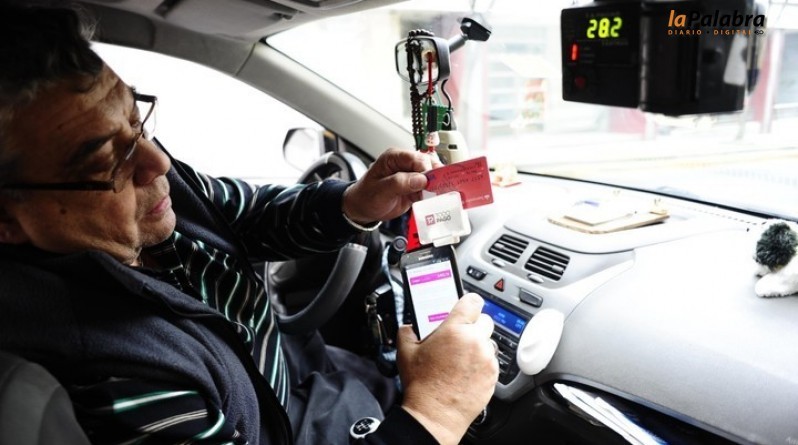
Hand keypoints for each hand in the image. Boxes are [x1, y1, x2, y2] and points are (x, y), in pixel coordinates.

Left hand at [341, 148, 441, 224]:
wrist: (363, 208)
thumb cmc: (366, 197)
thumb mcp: (380, 191)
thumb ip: (400, 183)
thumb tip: (421, 179)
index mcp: (394, 157)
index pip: (417, 158)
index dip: (426, 170)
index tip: (429, 183)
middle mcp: (405, 163)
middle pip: (429, 164)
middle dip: (434, 177)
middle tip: (436, 190)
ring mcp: (412, 174)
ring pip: (432, 175)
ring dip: (435, 185)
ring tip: (434, 196)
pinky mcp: (416, 186)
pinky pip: (430, 187)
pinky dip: (433, 193)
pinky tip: (430, 199)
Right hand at [397, 293, 498, 444]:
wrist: (435, 414)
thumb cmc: (422, 385)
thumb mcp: (406, 352)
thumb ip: (407, 331)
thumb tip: (408, 327)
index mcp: (455, 329)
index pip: (472, 301)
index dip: (468, 302)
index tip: (465, 307)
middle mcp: (475, 341)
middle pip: (484, 320)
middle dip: (473, 326)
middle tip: (459, 336)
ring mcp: (486, 359)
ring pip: (488, 342)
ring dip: (478, 345)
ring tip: (461, 358)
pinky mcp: (493, 375)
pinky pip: (491, 361)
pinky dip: (482, 363)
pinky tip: (466, 371)